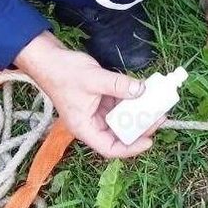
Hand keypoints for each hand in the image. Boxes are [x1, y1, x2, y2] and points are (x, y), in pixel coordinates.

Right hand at [14, 32, 159, 158]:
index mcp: (84, 127)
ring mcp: (95, 113)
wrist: (48, 58)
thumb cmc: (62, 72)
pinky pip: (118, 106)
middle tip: (159, 117)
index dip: (131, 149)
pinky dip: (130, 100)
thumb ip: (119, 85)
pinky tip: (143, 92)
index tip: (149, 140)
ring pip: (121, 120)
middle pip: (118, 135)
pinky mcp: (99, 101)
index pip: (109, 148)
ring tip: (156, 104)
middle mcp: (90, 124)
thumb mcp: (93, 78)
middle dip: (140, 128)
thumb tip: (142, 90)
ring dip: (137, 113)